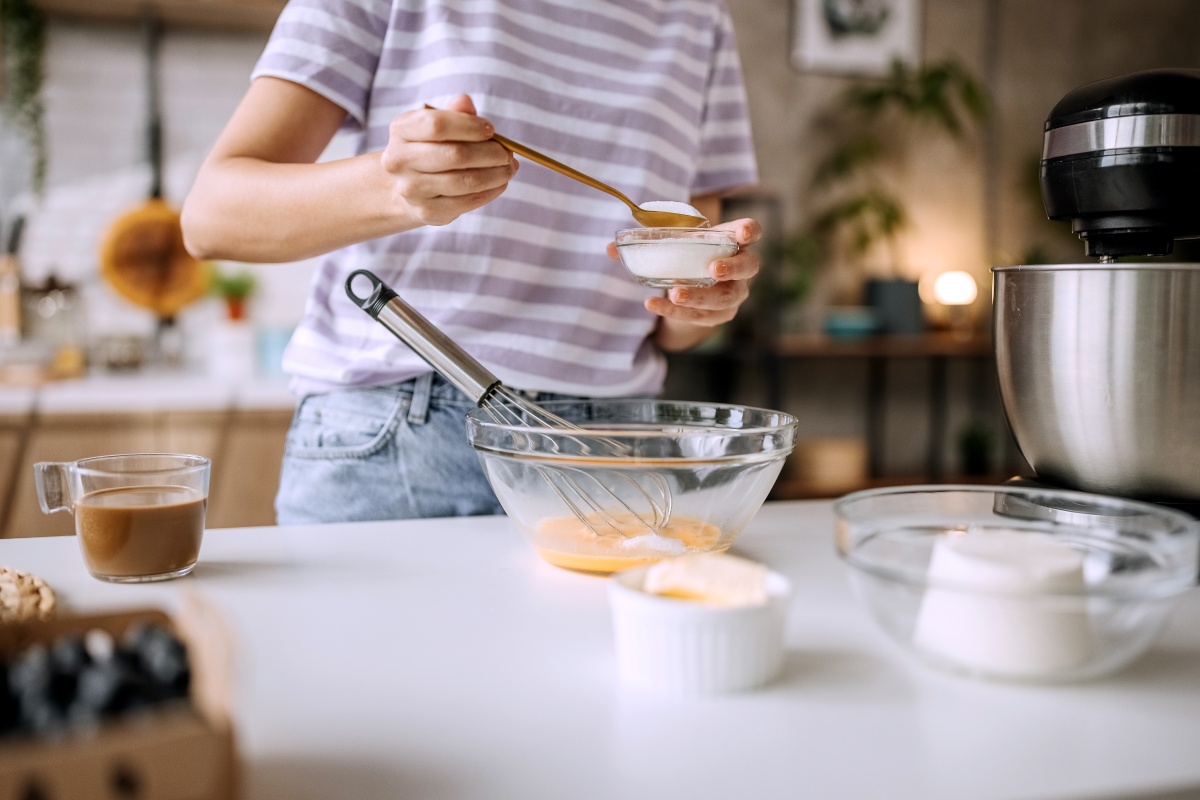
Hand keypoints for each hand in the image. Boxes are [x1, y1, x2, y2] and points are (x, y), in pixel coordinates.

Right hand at [382, 95, 518, 225]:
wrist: (408, 185)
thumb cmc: (430, 147)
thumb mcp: (437, 125)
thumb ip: (454, 113)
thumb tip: (465, 102)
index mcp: (401, 130)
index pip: (436, 125)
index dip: (469, 126)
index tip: (491, 130)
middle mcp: (399, 160)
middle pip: (454, 155)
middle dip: (490, 153)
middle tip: (507, 153)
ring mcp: (411, 189)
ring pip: (464, 182)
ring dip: (495, 174)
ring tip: (509, 168)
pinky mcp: (426, 211)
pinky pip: (466, 202)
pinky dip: (490, 192)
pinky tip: (500, 183)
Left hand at [612, 217, 761, 329]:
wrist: (690, 288)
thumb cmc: (685, 256)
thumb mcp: (671, 243)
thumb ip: (645, 242)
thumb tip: (610, 248)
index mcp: (732, 241)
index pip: (751, 230)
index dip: (750, 230)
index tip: (743, 233)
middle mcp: (741, 268)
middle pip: (749, 267)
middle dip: (732, 268)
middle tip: (713, 269)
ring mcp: (733, 294)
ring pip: (724, 298)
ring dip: (700, 296)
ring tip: (675, 292)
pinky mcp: (720, 315)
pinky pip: (702, 317)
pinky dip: (677, 312)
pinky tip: (655, 305)